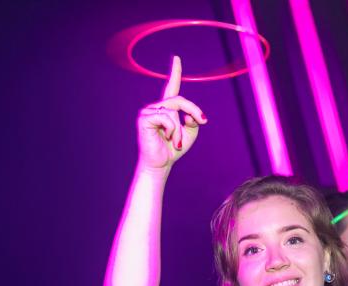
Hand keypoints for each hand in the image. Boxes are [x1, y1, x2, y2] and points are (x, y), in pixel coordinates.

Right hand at [136, 56, 206, 170]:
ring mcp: (149, 111)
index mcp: (168, 108)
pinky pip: (165, 117)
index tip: (177, 59)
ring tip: (176, 142)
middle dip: (194, 110)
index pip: (172, 87)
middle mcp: (157, 107)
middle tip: (202, 121)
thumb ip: (193, 120)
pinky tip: (168, 138)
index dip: (175, 73)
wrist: (161, 164)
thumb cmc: (173, 149)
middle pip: (179, 100)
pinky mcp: (144, 118)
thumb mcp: (190, 134)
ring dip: (180, 130)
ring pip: (173, 111)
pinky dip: (172, 129)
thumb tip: (188, 114)